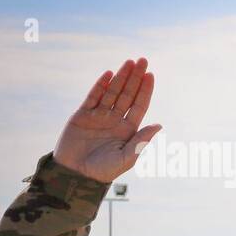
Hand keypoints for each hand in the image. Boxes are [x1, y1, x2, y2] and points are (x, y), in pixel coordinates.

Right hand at [53, 57, 160, 183]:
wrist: (76, 175)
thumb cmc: (104, 171)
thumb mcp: (127, 157)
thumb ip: (141, 140)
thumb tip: (159, 124)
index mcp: (128, 130)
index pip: (139, 105)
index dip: (145, 90)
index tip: (151, 75)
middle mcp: (115, 120)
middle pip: (127, 94)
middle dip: (135, 78)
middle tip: (143, 60)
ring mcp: (99, 116)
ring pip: (112, 92)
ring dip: (121, 77)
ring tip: (129, 62)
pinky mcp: (82, 115)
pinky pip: (93, 97)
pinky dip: (100, 85)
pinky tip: (109, 74)